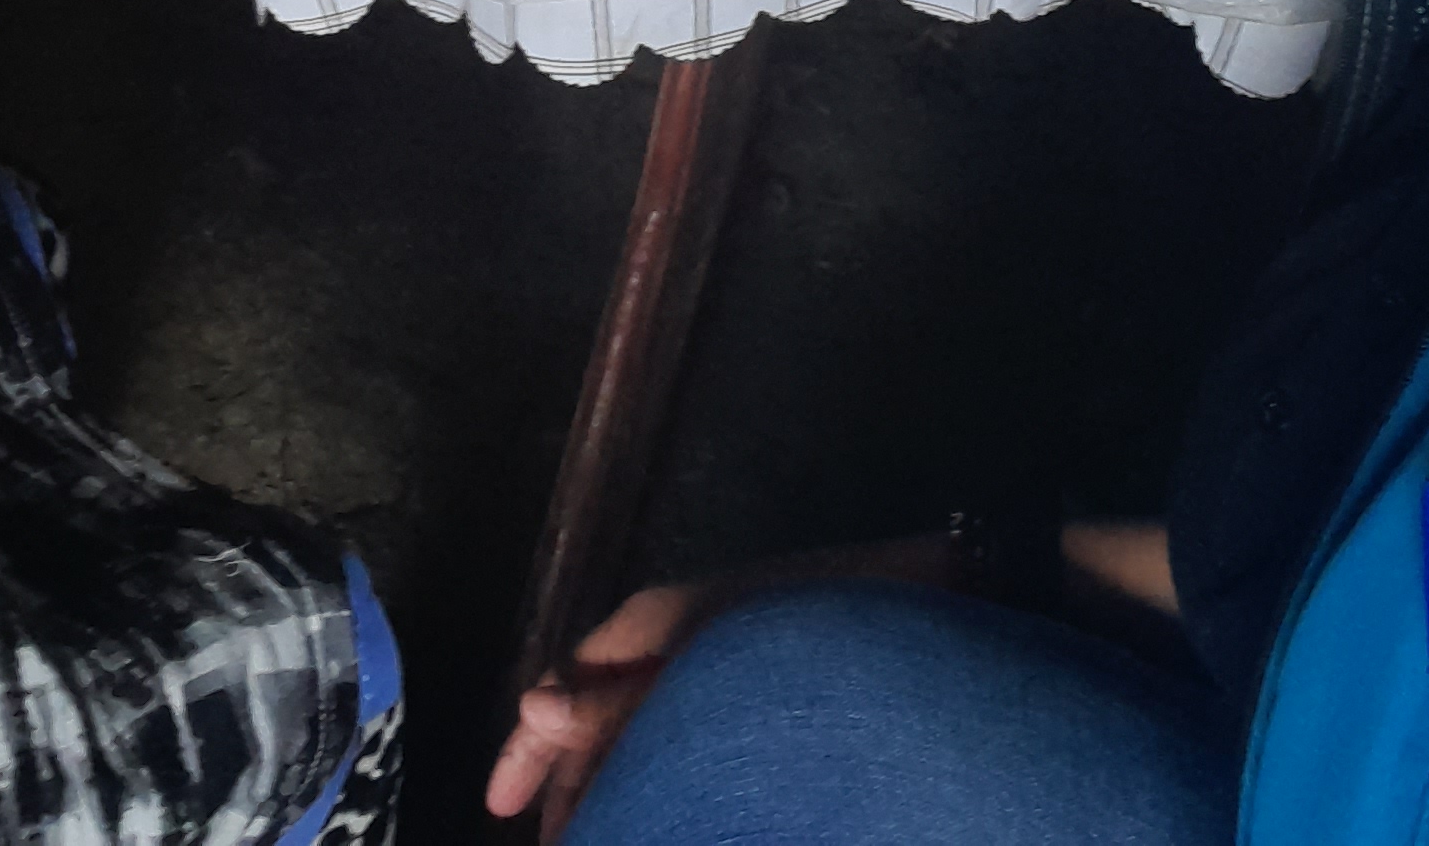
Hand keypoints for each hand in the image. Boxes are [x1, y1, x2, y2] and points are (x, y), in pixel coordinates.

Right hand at [486, 530, 967, 835]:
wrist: (924, 606)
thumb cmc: (804, 644)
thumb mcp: (698, 673)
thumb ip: (617, 703)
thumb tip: (531, 710)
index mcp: (656, 622)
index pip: (568, 684)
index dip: (532, 751)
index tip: (503, 809)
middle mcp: (684, 637)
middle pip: (608, 714)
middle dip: (578, 780)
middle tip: (564, 843)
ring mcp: (728, 662)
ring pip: (654, 729)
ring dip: (629, 782)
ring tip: (622, 832)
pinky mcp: (771, 690)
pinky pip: (698, 736)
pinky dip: (675, 776)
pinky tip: (687, 811)